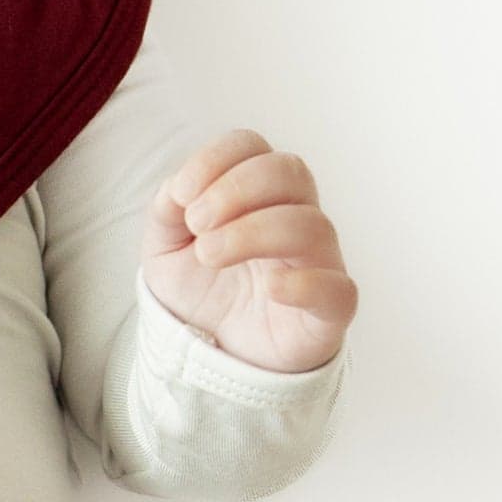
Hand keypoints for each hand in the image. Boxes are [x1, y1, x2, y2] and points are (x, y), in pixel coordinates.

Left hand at [141, 128, 357, 375]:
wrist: (214, 354)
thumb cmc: (199, 291)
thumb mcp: (164, 249)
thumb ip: (165, 213)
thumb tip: (177, 188)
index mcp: (256, 194)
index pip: (252, 148)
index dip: (217, 159)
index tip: (181, 193)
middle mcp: (294, 217)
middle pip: (290, 171)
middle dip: (237, 189)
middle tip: (198, 223)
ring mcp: (318, 261)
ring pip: (311, 225)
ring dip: (253, 233)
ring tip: (210, 255)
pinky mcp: (329, 310)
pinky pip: (337, 289)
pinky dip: (306, 284)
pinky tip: (270, 289)